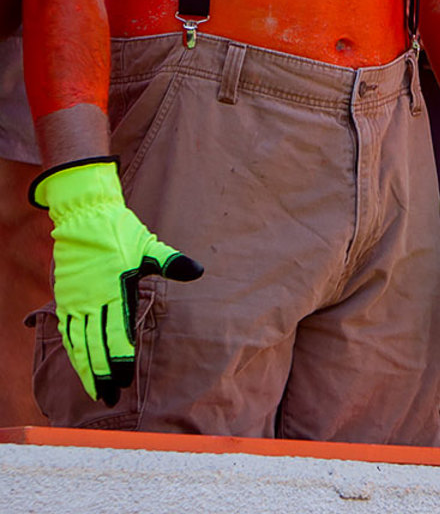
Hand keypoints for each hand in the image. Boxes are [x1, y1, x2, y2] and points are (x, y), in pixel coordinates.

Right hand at [31, 158, 202, 404]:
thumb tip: (198, 271)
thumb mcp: (148, 246)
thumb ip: (171, 263)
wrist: (85, 215)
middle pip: (98, 346)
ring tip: (95, 393)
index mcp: (117, 289)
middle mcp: (95, 299)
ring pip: (81, 343)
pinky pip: (67, 331)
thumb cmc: (120, 231)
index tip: (125, 382)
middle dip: (105, 374)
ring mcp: (77, 300)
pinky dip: (73, 351)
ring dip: (88, 370)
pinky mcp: (65, 298)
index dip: (121, 360)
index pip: (118, 334)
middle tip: (111, 399)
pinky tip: (79, 366)